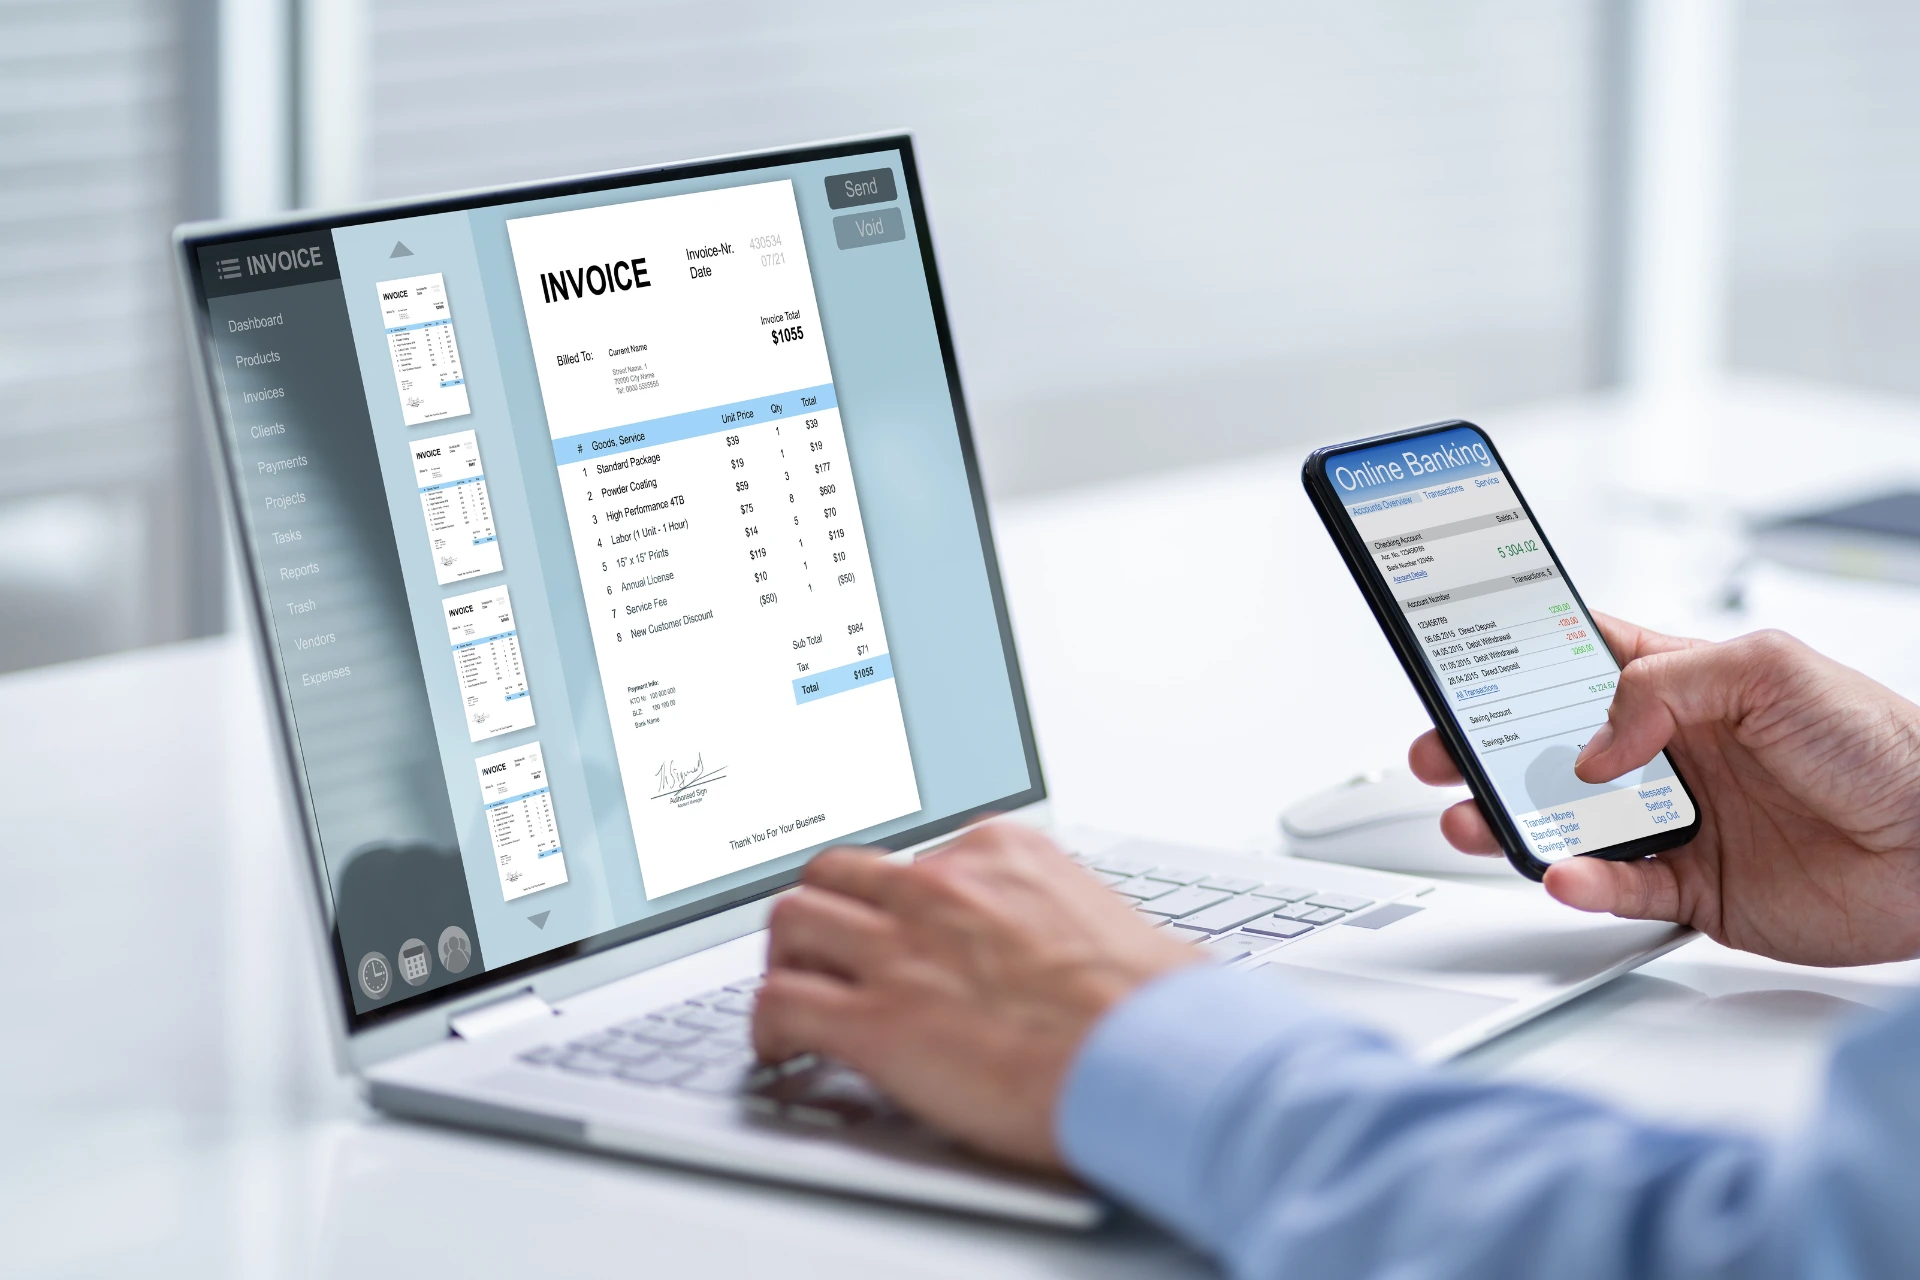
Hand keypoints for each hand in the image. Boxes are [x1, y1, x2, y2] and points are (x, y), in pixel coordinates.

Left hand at [751, 822, 1200, 1170]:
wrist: (1157, 1059)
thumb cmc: (1154, 1008)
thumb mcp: (1107, 922)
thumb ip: (1058, 921)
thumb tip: (1070, 954)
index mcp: (1000, 854)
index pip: (916, 858)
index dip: (894, 902)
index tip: (896, 930)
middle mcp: (941, 887)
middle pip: (836, 874)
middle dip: (822, 913)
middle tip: (823, 952)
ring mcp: (902, 950)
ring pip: (793, 921)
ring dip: (785, 959)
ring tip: (793, 993)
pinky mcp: (876, 1021)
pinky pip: (781, 1003)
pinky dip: (767, 1025)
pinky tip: (780, 1049)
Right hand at [1409, 616, 1919, 965]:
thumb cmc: (1888, 747)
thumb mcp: (1768, 669)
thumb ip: (1663, 686)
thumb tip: (1593, 742)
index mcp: (1686, 684)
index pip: (1581, 662)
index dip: (1519, 661)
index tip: (1462, 663)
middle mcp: (1675, 751)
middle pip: (1553, 746)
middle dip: (1488, 748)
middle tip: (1443, 753)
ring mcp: (1682, 821)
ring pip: (1570, 822)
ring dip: (1517, 820)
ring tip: (1479, 818)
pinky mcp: (1696, 888)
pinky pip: (1617, 888)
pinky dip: (1581, 885)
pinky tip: (1565, 872)